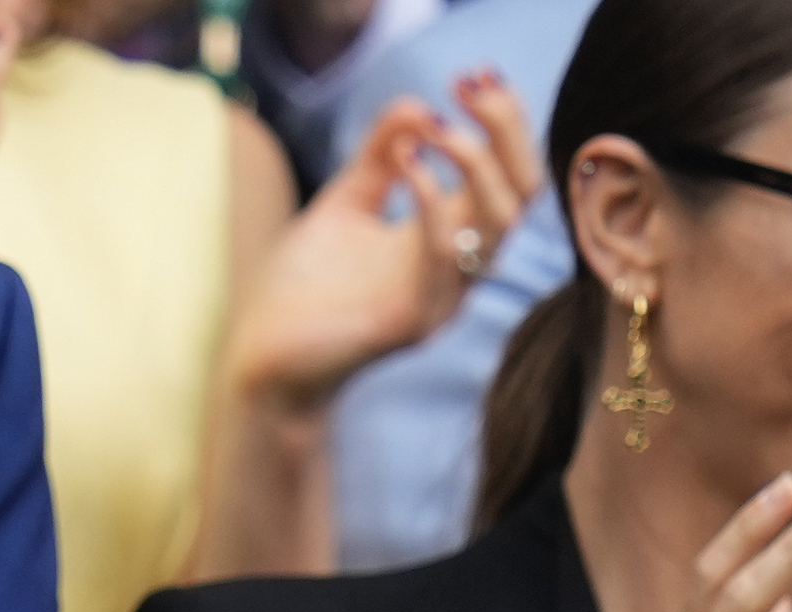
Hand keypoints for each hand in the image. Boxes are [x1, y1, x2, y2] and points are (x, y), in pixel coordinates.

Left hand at [219, 70, 541, 410]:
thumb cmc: (307, 287)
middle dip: (506, 133)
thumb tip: (417, 103)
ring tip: (438, 126)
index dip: (504, 123)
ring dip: (474, 165)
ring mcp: (445, 296)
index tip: (476, 74)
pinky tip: (404, 163)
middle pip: (521, 196)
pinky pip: (444, 255)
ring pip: (499, 226)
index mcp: (451, 239)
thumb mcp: (347, 201)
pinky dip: (430, 199)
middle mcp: (461, 268)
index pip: (507, 177)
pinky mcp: (415, 319)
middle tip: (472, 85)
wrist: (270, 357)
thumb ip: (379, 154)